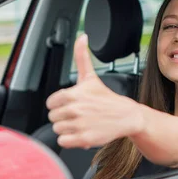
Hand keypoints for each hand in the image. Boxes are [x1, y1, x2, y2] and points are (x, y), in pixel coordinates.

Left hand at [46, 34, 142, 148]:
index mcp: (73, 94)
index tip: (69, 105)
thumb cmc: (106, 98)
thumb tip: (82, 37)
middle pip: (53, 118)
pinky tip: (80, 134)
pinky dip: (70, 140)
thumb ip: (82, 56)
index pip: (50, 103)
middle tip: (77, 116)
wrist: (127, 116)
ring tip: (80, 125)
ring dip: (67, 130)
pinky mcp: (84, 139)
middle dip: (63, 118)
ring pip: (57, 130)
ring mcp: (80, 125)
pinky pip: (63, 142)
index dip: (59, 105)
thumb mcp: (91, 77)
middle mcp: (75, 109)